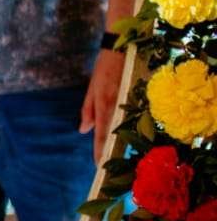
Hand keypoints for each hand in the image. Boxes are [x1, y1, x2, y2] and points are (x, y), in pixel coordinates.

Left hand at [80, 48, 125, 162]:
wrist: (121, 48)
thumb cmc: (103, 69)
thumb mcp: (91, 88)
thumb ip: (88, 110)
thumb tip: (83, 131)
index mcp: (103, 102)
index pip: (101, 131)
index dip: (100, 149)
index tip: (98, 165)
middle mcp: (117, 104)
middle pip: (114, 134)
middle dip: (111, 153)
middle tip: (109, 172)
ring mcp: (130, 101)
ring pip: (126, 129)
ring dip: (123, 146)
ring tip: (120, 164)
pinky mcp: (139, 98)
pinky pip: (135, 119)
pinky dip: (133, 132)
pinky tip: (132, 145)